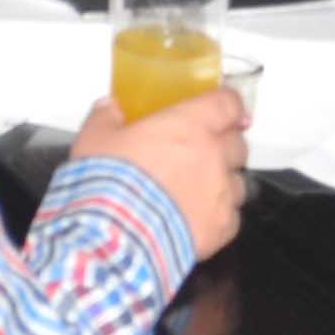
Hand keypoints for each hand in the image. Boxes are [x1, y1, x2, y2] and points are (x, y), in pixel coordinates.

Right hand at [70, 87, 248, 260]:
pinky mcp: (221, 228)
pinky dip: (218, 215)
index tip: (222, 106)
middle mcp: (214, 156)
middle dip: (225, 144)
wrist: (118, 231)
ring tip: (197, 188)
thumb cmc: (111, 181)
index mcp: (190, 125)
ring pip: (238, 182)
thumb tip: (110, 109)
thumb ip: (106, 117)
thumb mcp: (96, 139)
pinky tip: (196, 217)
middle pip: (237, 143)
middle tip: (202, 148)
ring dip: (223, 181)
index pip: (227, 103)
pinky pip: (231, 218)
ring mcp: (222, 194)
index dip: (227, 103)